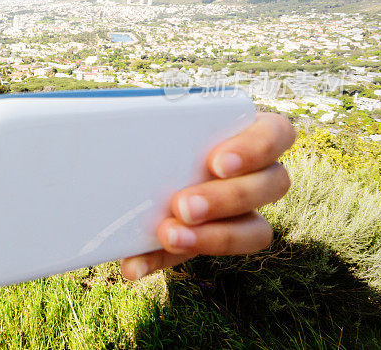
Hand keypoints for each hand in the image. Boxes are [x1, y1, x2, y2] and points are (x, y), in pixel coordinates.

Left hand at [120, 111, 295, 279]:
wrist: (135, 164)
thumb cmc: (157, 128)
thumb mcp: (157, 118)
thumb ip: (153, 116)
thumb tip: (104, 116)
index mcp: (251, 133)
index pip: (277, 133)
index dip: (255, 148)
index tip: (216, 162)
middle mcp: (259, 174)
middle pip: (271, 185)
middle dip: (225, 199)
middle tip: (183, 205)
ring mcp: (245, 212)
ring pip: (256, 231)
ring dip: (210, 238)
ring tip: (168, 235)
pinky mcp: (213, 240)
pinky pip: (197, 257)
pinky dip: (161, 260)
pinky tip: (134, 264)